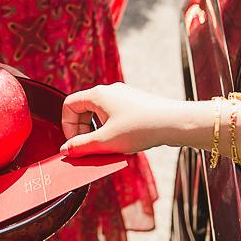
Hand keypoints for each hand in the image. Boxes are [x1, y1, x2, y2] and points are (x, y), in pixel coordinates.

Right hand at [60, 83, 182, 156]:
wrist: (175, 123)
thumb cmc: (142, 128)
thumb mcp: (105, 141)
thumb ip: (80, 146)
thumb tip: (65, 149)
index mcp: (98, 95)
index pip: (70, 105)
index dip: (67, 125)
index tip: (74, 142)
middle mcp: (110, 91)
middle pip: (84, 109)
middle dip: (83, 130)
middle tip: (89, 147)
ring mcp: (124, 97)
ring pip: (100, 114)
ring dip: (98, 131)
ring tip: (107, 147)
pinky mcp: (136, 105)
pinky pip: (115, 116)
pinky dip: (112, 129)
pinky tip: (123, 143)